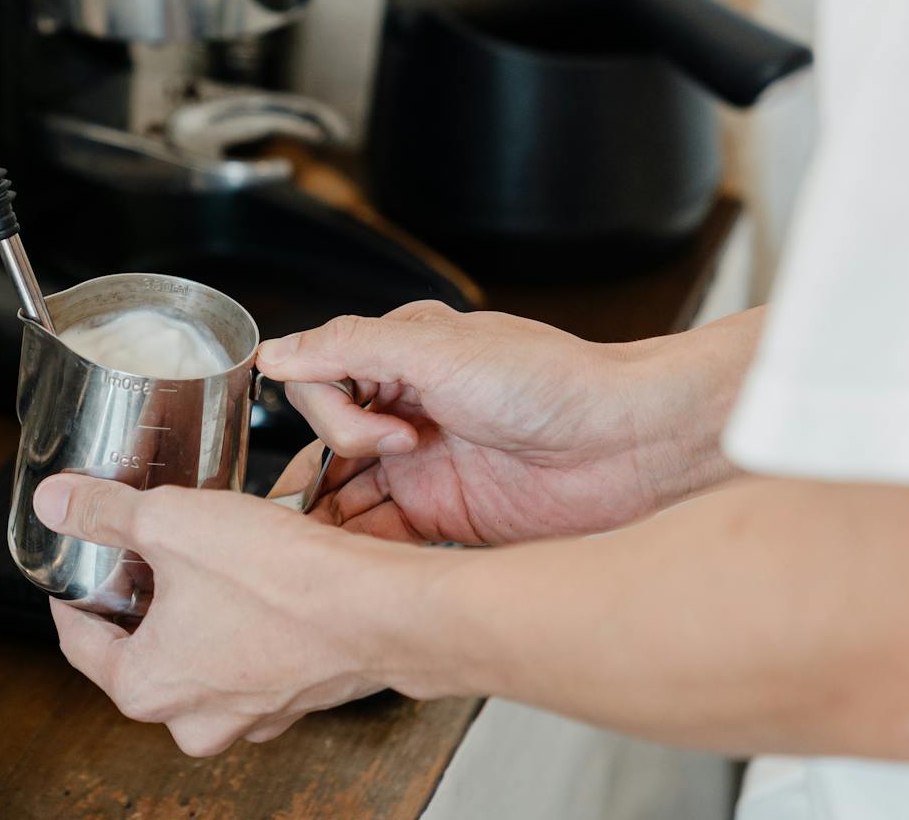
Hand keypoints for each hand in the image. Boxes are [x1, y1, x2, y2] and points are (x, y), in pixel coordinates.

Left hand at [34, 473, 458, 756]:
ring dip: (193, 611)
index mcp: (145, 689)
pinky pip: (247, 657)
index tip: (77, 560)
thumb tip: (56, 501)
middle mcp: (195, 718)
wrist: (383, 609)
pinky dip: (242, 623)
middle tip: (143, 551)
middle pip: (137, 651)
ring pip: (196, 656)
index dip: (71, 588)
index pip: (77, 641)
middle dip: (137, 599)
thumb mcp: (170, 522)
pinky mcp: (293, 696)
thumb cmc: (283, 583)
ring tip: (202, 557)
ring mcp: (250, 714)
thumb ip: (103, 511)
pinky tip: (253, 579)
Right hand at [259, 302, 755, 544]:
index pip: (320, 384)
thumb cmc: (554, 381)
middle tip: (370, 484)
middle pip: (326, 444)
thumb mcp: (438, 347)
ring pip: (348, 495)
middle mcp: (407, 411)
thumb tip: (276, 353)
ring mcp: (425, 467)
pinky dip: (364, 550)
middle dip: (327, 468)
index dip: (335, 414)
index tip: (383, 434)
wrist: (632, 444)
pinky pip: (384, 538)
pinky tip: (357, 562)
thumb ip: (349, 347)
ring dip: (335, 516)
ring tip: (332, 538)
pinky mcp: (447, 518)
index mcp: (400, 359)